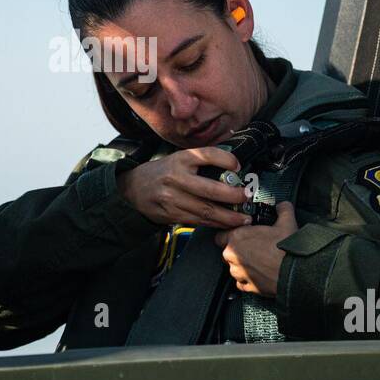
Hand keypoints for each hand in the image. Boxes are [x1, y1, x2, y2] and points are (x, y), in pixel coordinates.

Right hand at [116, 146, 253, 228]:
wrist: (133, 188)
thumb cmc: (162, 172)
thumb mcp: (178, 159)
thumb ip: (201, 162)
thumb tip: (232, 167)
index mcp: (180, 159)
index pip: (207, 155)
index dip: (225, 160)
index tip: (238, 165)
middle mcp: (176, 178)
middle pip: (210, 189)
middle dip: (233, 196)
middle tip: (247, 196)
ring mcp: (172, 198)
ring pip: (206, 210)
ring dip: (228, 217)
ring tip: (244, 218)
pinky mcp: (171, 214)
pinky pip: (198, 221)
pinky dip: (214, 223)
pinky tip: (226, 224)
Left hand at [213, 201, 298, 296]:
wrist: (295, 274)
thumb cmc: (287, 249)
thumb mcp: (287, 222)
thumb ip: (282, 210)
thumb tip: (283, 206)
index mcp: (237, 237)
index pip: (221, 235)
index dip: (230, 235)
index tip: (240, 236)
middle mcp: (233, 256)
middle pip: (227, 252)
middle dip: (238, 251)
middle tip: (253, 248)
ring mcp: (238, 272)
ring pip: (234, 268)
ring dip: (243, 265)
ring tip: (258, 262)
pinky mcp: (246, 286)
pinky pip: (242, 282)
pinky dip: (248, 279)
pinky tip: (259, 274)